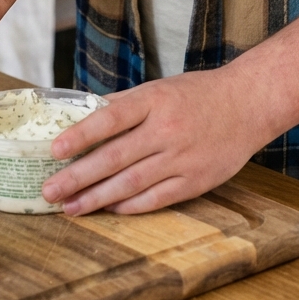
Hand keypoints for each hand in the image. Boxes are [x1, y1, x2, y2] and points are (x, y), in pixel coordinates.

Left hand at [42, 67, 259, 214]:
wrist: (248, 103)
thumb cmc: (198, 93)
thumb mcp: (159, 89)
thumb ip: (124, 105)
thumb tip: (83, 119)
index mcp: (155, 100)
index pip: (111, 118)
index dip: (81, 135)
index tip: (55, 149)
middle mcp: (166, 129)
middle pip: (115, 157)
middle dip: (78, 176)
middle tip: (50, 191)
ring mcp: (182, 158)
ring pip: (131, 183)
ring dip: (97, 198)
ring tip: (71, 208)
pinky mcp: (196, 181)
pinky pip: (156, 198)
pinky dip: (130, 206)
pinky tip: (109, 210)